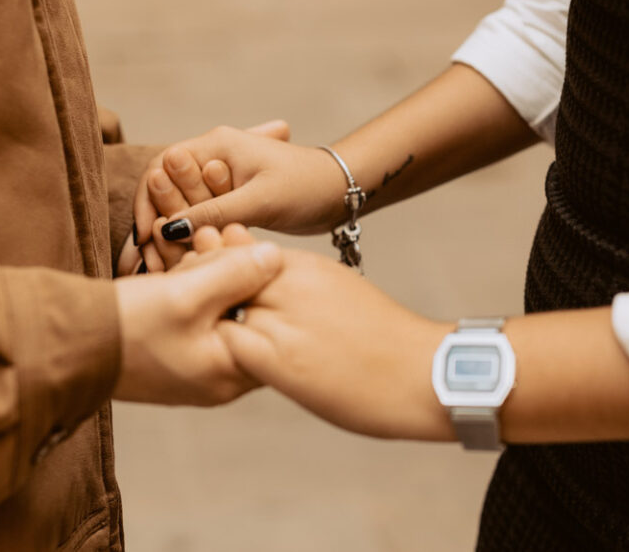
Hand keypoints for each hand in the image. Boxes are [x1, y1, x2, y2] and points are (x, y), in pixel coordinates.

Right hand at [112, 237, 281, 405]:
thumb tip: (276, 256)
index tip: (238, 237)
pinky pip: (199, 318)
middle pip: (246, 313)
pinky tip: (178, 269)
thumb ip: (236, 273)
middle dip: (232, 269)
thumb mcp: (187, 295)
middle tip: (209, 236)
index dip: (261, 273)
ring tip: (190, 247)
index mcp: (232, 373)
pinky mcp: (176, 356)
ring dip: (210, 275)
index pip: (269, 318)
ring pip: (221, 311)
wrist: (66, 345)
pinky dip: (192, 291)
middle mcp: (220, 379)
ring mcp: (197, 369)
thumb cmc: (127, 328)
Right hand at [131, 123, 349, 265]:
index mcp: (215, 144)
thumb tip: (168, 231)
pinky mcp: (229, 201)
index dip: (149, 203)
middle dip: (155, 224)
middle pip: (165, 190)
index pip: (161, 168)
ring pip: (180, 208)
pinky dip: (189, 240)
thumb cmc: (306, 187)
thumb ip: (214, 213)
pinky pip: (198, 219)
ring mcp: (219, 181)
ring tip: (162, 270)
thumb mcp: (259, 201)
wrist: (340, 192)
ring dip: (170, 236)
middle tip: (150, 262)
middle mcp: (212, 158)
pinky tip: (184, 267)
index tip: (148, 237)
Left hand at [222, 250, 455, 440]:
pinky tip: (230, 372)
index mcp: (304, 265)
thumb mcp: (339, 292)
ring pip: (218, 307)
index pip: (238, 254)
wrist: (426, 374)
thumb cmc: (385, 340)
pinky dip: (221, 356)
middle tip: (202, 321)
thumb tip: (266, 286)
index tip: (216, 296)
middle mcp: (289, 283)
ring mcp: (284, 318)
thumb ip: (298, 286)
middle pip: (219, 273)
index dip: (219, 274)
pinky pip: (228, 346)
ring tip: (215, 348)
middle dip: (206, 294)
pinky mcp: (280, 359)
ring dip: (211, 324)